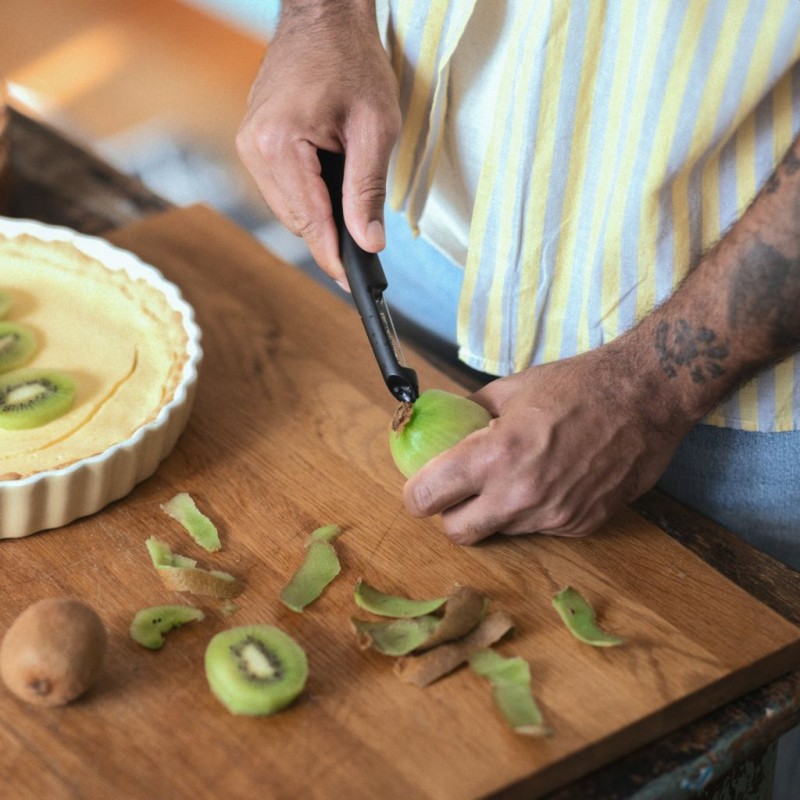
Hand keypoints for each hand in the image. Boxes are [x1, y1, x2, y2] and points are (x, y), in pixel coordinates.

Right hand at [236, 3, 400, 282]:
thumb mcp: (376, 128)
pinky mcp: (255, 142)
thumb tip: (369, 243)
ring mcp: (250, 144)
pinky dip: (310, 200)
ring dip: (321, 219)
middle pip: (297, 221)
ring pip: (289, 209)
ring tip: (352, 218)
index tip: (353, 285)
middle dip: (331, 240)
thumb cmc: (351, 60)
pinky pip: (284, 190)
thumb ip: (368, 191)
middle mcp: (254, 149)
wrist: (322, 16)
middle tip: (364, 257)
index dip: (334, 258)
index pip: (310, 222)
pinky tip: (332, 194)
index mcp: (279, 145)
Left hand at [402, 347, 690, 544]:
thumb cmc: (577, 385)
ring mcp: (553, 516)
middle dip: (450, 514)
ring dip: (495, 512)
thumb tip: (441, 424)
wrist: (646, 397)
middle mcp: (520, 495)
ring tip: (514, 475)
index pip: (429, 497)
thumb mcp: (511, 388)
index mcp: (495, 454)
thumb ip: (469, 414)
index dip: (416, 494)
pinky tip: (550, 479)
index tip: (419, 488)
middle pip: (457, 532)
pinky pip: (539, 529)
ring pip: (500, 531)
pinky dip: (533, 511)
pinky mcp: (581, 526)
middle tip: (459, 492)